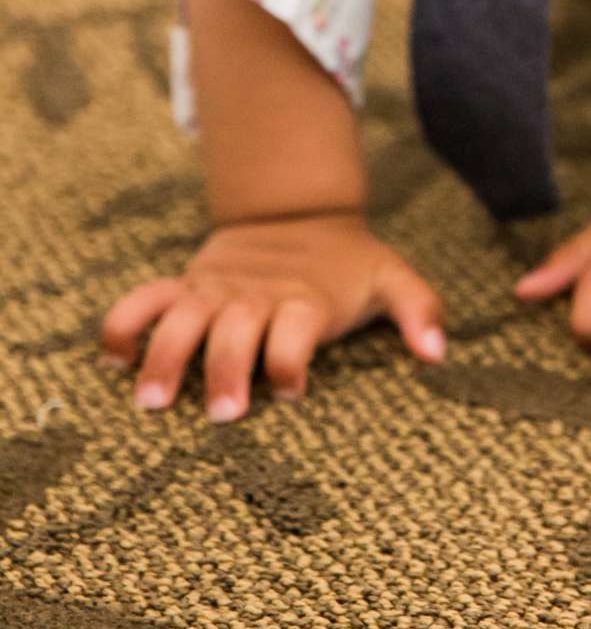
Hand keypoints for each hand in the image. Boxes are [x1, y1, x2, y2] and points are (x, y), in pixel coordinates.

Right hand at [100, 212, 448, 421]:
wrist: (300, 212)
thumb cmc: (349, 265)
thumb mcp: (393, 279)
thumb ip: (420, 311)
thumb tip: (439, 353)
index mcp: (304, 299)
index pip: (297, 329)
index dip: (294, 359)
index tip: (296, 391)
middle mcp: (255, 296)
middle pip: (235, 329)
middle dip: (226, 370)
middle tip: (222, 416)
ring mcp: (215, 290)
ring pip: (181, 318)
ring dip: (164, 356)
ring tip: (152, 402)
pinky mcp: (186, 285)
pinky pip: (144, 300)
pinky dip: (123, 324)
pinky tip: (113, 362)